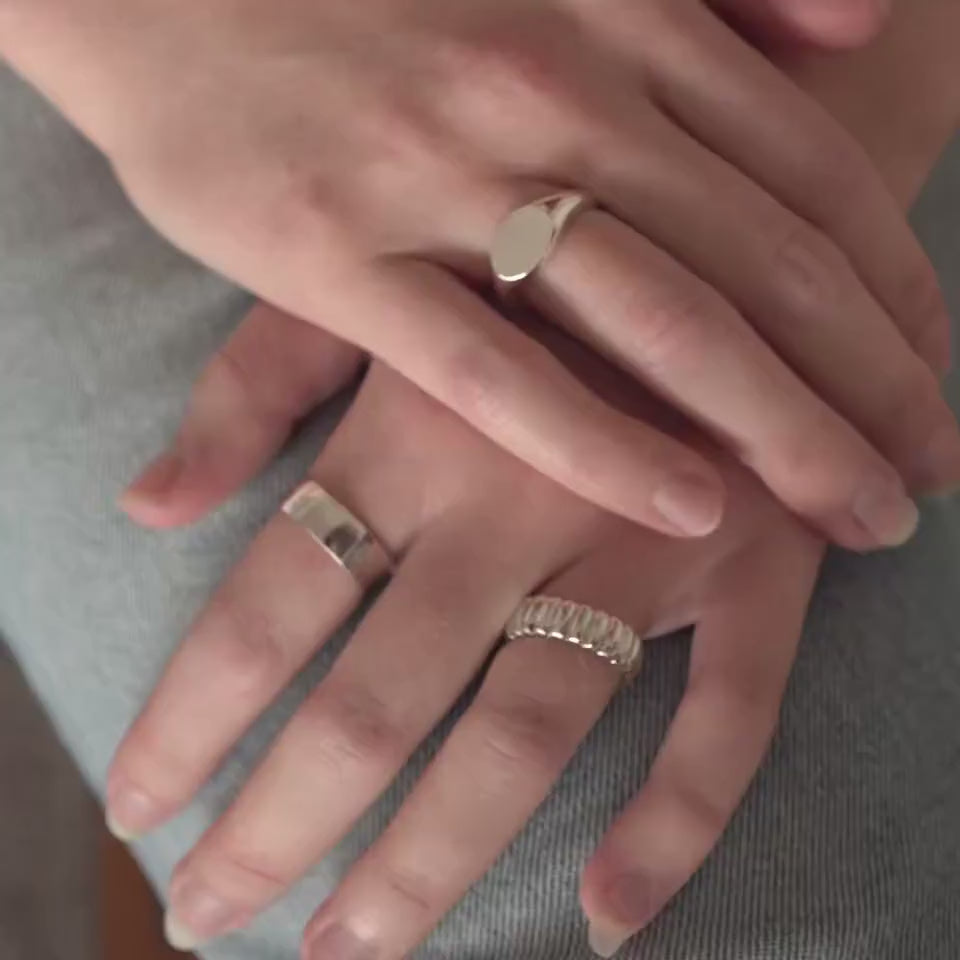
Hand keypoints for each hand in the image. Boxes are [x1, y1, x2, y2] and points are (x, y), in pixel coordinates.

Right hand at [2, 0, 954, 548]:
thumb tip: (857, 26)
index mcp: (616, 18)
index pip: (804, 175)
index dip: (892, 291)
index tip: (933, 379)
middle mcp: (551, 90)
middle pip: (760, 264)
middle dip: (866, 385)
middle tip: (924, 478)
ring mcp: (442, 173)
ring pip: (655, 321)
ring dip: (776, 428)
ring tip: (854, 514)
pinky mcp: (335, 253)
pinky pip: (489, 369)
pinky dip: (597, 443)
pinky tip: (689, 508)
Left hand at [110, 305, 823, 957]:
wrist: (719, 237)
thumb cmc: (534, 273)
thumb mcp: (382, 291)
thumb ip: (257, 385)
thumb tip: (145, 504)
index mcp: (409, 432)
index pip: (266, 610)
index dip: (188, 723)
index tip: (134, 811)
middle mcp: (512, 500)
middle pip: (373, 702)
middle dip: (277, 827)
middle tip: (208, 919)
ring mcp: (642, 540)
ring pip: (524, 732)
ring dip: (429, 861)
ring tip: (349, 951)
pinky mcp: (758, 566)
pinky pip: (726, 713)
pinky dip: (676, 821)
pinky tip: (610, 915)